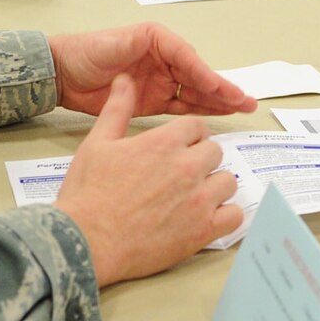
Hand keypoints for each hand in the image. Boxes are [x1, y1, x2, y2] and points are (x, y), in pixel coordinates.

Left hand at [49, 22, 255, 117]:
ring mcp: (161, 81)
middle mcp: (164, 59)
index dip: (205, 74)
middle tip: (246, 100)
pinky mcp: (154, 100)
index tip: (219, 88)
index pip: (188, 58)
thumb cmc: (86, 51)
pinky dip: (201, 111)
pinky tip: (219, 115)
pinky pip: (182, 105)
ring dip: (218, 100)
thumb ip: (142, 44)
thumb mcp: (116, 42)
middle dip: (222, 89)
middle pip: (198, 76)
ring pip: (195, 92)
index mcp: (158, 40)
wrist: (63, 73)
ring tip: (244, 107)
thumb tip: (167, 45)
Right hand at [54, 76, 241, 286]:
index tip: (177, 149)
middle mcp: (187, 168)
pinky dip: (224, 216)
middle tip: (180, 175)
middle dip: (200, 159)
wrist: (85, 241)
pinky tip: (206, 218)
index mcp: (164, 143)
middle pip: (214, 151)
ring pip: (228, 181)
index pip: (197, 127)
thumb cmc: (88, 194)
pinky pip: (234, 216)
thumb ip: (117, 108)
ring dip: (214, 186)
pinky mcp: (203, 230)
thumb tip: (124, 79)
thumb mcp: (97, 142)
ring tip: (192, 197)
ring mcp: (198, 200)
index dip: (188, 136)